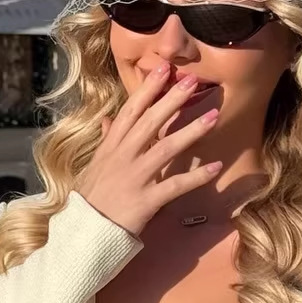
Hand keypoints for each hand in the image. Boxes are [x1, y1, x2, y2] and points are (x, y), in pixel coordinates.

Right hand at [76, 65, 223, 236]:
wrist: (84, 233)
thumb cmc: (91, 200)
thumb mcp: (94, 166)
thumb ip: (106, 142)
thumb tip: (108, 120)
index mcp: (111, 148)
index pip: (131, 111)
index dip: (147, 89)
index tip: (163, 68)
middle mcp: (123, 158)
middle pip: (150, 122)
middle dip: (172, 100)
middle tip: (192, 81)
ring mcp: (135, 178)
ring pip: (166, 148)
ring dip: (192, 131)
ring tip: (214, 116)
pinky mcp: (146, 201)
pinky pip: (175, 186)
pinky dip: (197, 177)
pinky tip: (216, 168)